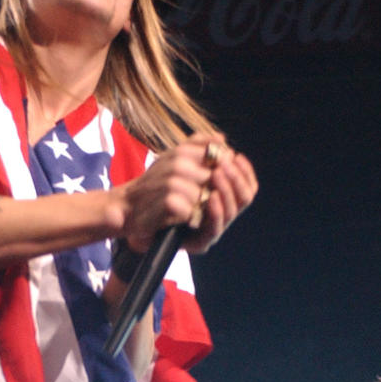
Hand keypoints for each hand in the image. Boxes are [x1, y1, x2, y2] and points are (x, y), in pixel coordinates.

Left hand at [117, 133, 257, 256]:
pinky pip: (215, 228)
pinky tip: (212, 197)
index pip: (245, 185)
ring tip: (216, 174)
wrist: (135, 211)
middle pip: (244, 198)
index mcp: (221, 196)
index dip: (244, 171)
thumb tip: (221, 139)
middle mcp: (221, 213)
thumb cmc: (159, 185)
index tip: (235, 155)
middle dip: (236, 179)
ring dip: (227, 191)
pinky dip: (216, 211)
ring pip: (232, 212)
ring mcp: (212, 229)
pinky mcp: (201, 242)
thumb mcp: (179, 160)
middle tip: (223, 165)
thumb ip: (199, 148)